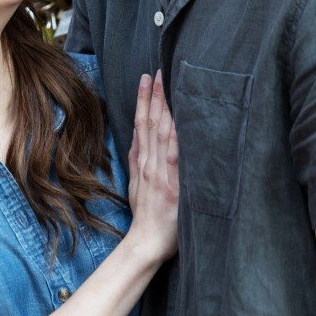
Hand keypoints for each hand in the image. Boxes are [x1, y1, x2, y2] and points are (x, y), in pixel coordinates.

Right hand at [126, 70, 179, 263]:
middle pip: (151, 124)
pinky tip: (181, 121)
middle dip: (154, 96)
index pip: (141, 124)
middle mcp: (151, 165)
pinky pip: (176, 158)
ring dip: (164, 108)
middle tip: (158, 72)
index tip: (147, 78)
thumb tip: (136, 134)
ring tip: (166, 86)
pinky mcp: (174, 186)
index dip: (144, 99)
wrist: (147, 243)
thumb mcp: (135, 184)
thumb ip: (136, 159)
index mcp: (143, 163)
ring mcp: (162, 174)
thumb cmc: (145, 216)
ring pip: (162, 135)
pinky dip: (177, 138)